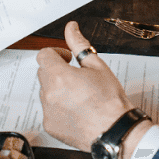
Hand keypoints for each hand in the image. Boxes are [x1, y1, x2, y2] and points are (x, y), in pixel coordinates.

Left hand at [36, 21, 134, 152]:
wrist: (115, 131)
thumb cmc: (110, 101)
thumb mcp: (97, 66)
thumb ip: (80, 45)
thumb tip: (71, 28)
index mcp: (59, 76)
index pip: (43, 55)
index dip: (56, 54)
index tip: (67, 59)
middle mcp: (49, 94)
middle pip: (43, 73)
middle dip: (57, 71)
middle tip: (77, 78)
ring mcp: (48, 111)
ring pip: (46, 92)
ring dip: (57, 89)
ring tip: (80, 96)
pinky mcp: (49, 125)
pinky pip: (49, 109)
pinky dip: (58, 107)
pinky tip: (77, 110)